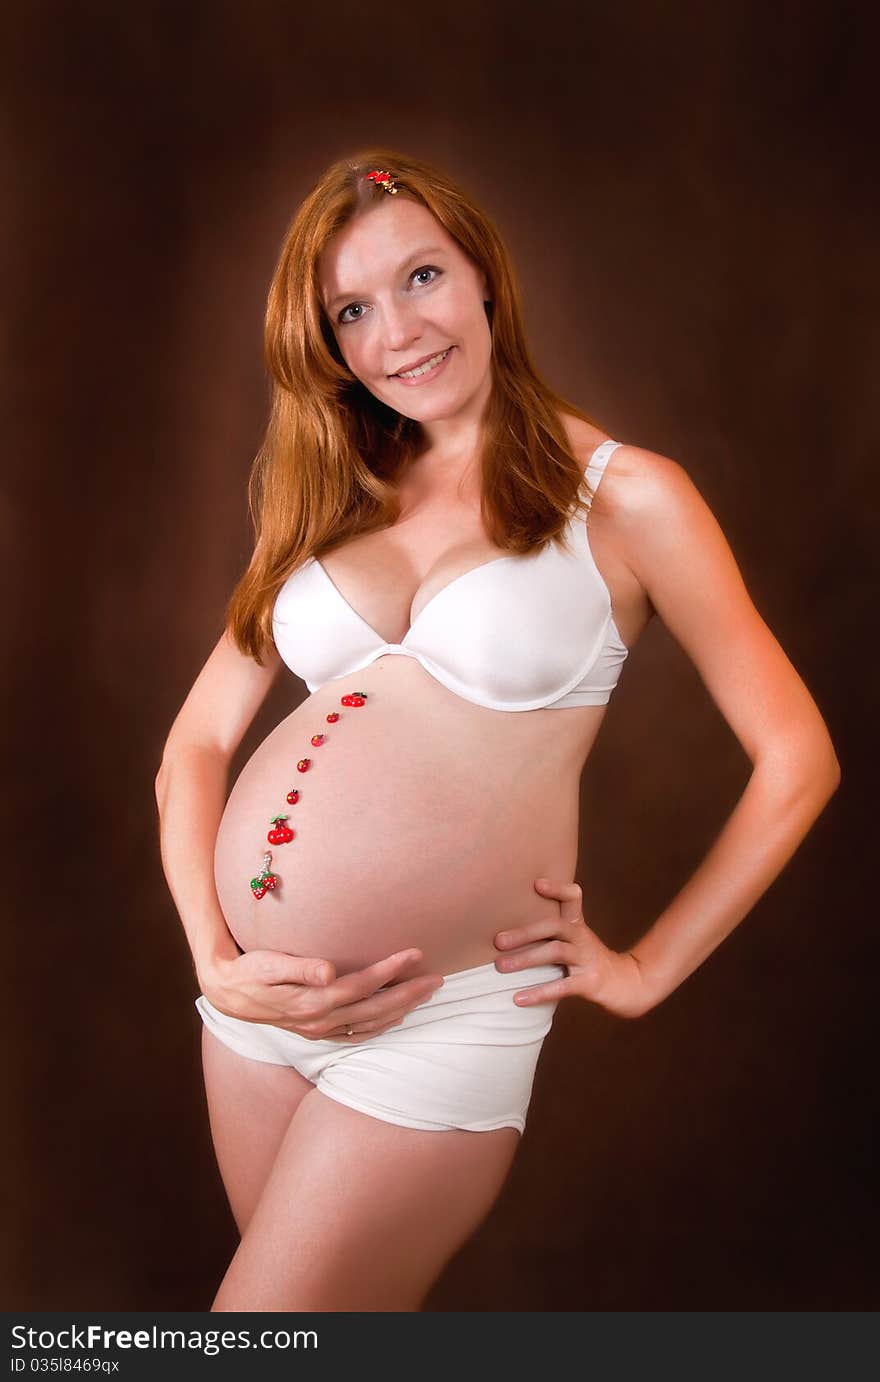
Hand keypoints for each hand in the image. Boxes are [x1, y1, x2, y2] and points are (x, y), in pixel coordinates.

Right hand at [201, 948, 443, 1042]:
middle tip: (437, 979)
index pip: (361, 985)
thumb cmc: (249, 971)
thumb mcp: (269, 964)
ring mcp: (319, 1030)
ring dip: (401, 1010)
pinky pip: (356, 1034)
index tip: (415, 954)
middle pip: (374, 1009)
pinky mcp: (316, 1032)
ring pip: (370, 1024)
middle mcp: (319, 1021)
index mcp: (311, 1002)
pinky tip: (395, 1018)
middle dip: (408, 994)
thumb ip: (299, 967)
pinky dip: (379, 1027)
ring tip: (425, 994)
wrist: (227, 993)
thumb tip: (329, 971)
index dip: (390, 970)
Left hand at [493, 878, 650, 1018]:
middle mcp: (583, 938)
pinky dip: (539, 992)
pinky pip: (563, 986)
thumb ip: (551, 933)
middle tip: (498, 941)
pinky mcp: (591, 983)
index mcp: (577, 926)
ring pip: (556, 952)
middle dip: (525, 932)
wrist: (629, 985)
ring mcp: (588, 959)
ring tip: (500, 967)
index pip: (572, 898)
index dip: (557, 889)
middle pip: (554, 926)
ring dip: (526, 959)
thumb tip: (506, 932)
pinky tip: (518, 998)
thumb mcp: (576, 941)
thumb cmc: (590, 962)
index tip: (537, 883)